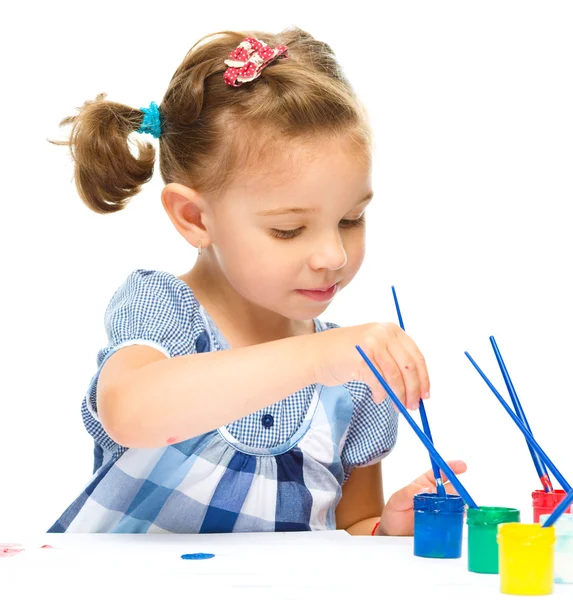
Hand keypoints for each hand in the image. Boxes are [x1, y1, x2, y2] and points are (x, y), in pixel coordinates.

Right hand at [313, 323, 429, 408]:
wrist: (316, 354)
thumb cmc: (346, 355)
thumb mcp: (374, 350)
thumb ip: (394, 360)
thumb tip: (417, 387)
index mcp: (391, 330)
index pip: (416, 356)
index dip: (423, 378)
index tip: (426, 395)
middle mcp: (383, 334)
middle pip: (408, 367)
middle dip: (413, 390)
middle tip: (413, 406)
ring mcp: (371, 344)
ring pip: (395, 377)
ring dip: (398, 395)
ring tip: (397, 406)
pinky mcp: (361, 358)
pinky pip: (378, 383)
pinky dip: (381, 394)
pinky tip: (377, 398)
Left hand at [378, 460, 467, 535]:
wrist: (392, 535)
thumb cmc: (393, 514)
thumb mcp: (396, 500)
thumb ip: (409, 492)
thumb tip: (427, 488)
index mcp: (424, 484)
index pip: (440, 472)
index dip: (451, 467)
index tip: (462, 466)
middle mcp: (435, 496)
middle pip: (452, 489)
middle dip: (457, 490)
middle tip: (452, 496)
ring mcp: (440, 510)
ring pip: (456, 504)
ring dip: (458, 505)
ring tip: (450, 511)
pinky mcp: (443, 524)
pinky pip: (455, 520)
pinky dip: (458, 519)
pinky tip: (455, 522)